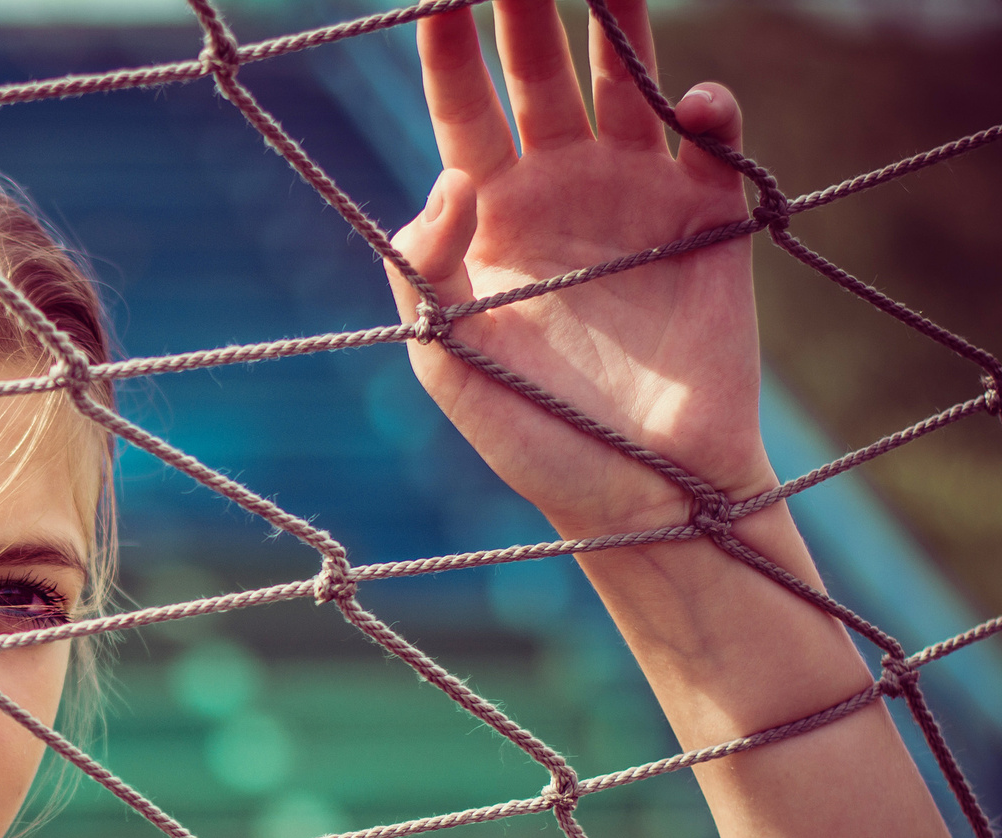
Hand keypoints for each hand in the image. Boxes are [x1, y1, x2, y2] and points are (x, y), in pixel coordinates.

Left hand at [387, 0, 773, 536]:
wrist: (641, 493)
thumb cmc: (533, 437)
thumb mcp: (448, 360)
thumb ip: (423, 271)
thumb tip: (445, 180)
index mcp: (490, 216)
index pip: (463, 108)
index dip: (450, 48)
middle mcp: (562, 189)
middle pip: (541, 72)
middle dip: (529, 8)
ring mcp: (639, 195)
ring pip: (628, 82)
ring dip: (621, 23)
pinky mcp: (710, 219)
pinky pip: (709, 141)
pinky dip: (704, 110)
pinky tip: (690, 101)